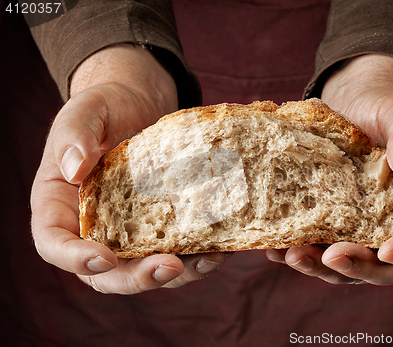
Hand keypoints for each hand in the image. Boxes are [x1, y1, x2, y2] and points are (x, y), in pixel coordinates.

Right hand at [30, 44, 228, 293]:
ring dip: (177, 274)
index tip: (104, 257)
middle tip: (170, 266)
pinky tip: (220, 246)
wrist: (139, 104)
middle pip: (105, 272)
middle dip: (136, 277)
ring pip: (145, 268)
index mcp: (60, 205)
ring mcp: (128, 231)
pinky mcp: (160, 226)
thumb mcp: (86, 110)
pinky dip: (197, 255)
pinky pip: (175, 251)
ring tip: (207, 259)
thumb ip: (74, 134)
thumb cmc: (105, 107)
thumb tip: (73, 168)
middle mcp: (93, 227)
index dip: (75, 259)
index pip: (55, 244)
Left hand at [267, 54, 392, 284]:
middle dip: (363, 268)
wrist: (355, 103)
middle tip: (332, 258)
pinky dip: (300, 251)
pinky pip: (323, 249)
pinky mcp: (339, 228)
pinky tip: (274, 248)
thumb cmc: (386, 106)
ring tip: (293, 256)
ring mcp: (371, 231)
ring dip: (324, 267)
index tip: (388, 250)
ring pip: (355, 265)